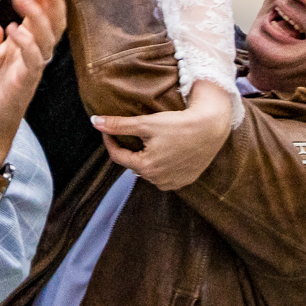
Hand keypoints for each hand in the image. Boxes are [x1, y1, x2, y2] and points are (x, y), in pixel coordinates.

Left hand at [0, 0, 65, 204]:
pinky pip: (34, 60)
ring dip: (36, 15)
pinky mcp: (25, 83)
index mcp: (24, 44)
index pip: (41, 14)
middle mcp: (34, 53)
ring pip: (47, 37)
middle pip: (53, 21)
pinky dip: (27, 43)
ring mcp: (32, 68)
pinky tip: (14, 30)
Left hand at [91, 79, 232, 190]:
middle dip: (130, 150)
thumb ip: (118, 125)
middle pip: (134, 164)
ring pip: (150, 171)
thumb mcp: (145, 123)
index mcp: (146, 167)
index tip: (107, 129)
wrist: (211, 127)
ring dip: (146, 159)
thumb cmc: (178, 124)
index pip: (118, 156)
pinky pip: (165, 175)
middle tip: (132, 133)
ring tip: (149, 142)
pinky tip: (166, 152)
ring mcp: (173, 183)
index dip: (110, 141)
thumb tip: (94, 122)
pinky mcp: (185, 181)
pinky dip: (161, 165)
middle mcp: (158, 180)